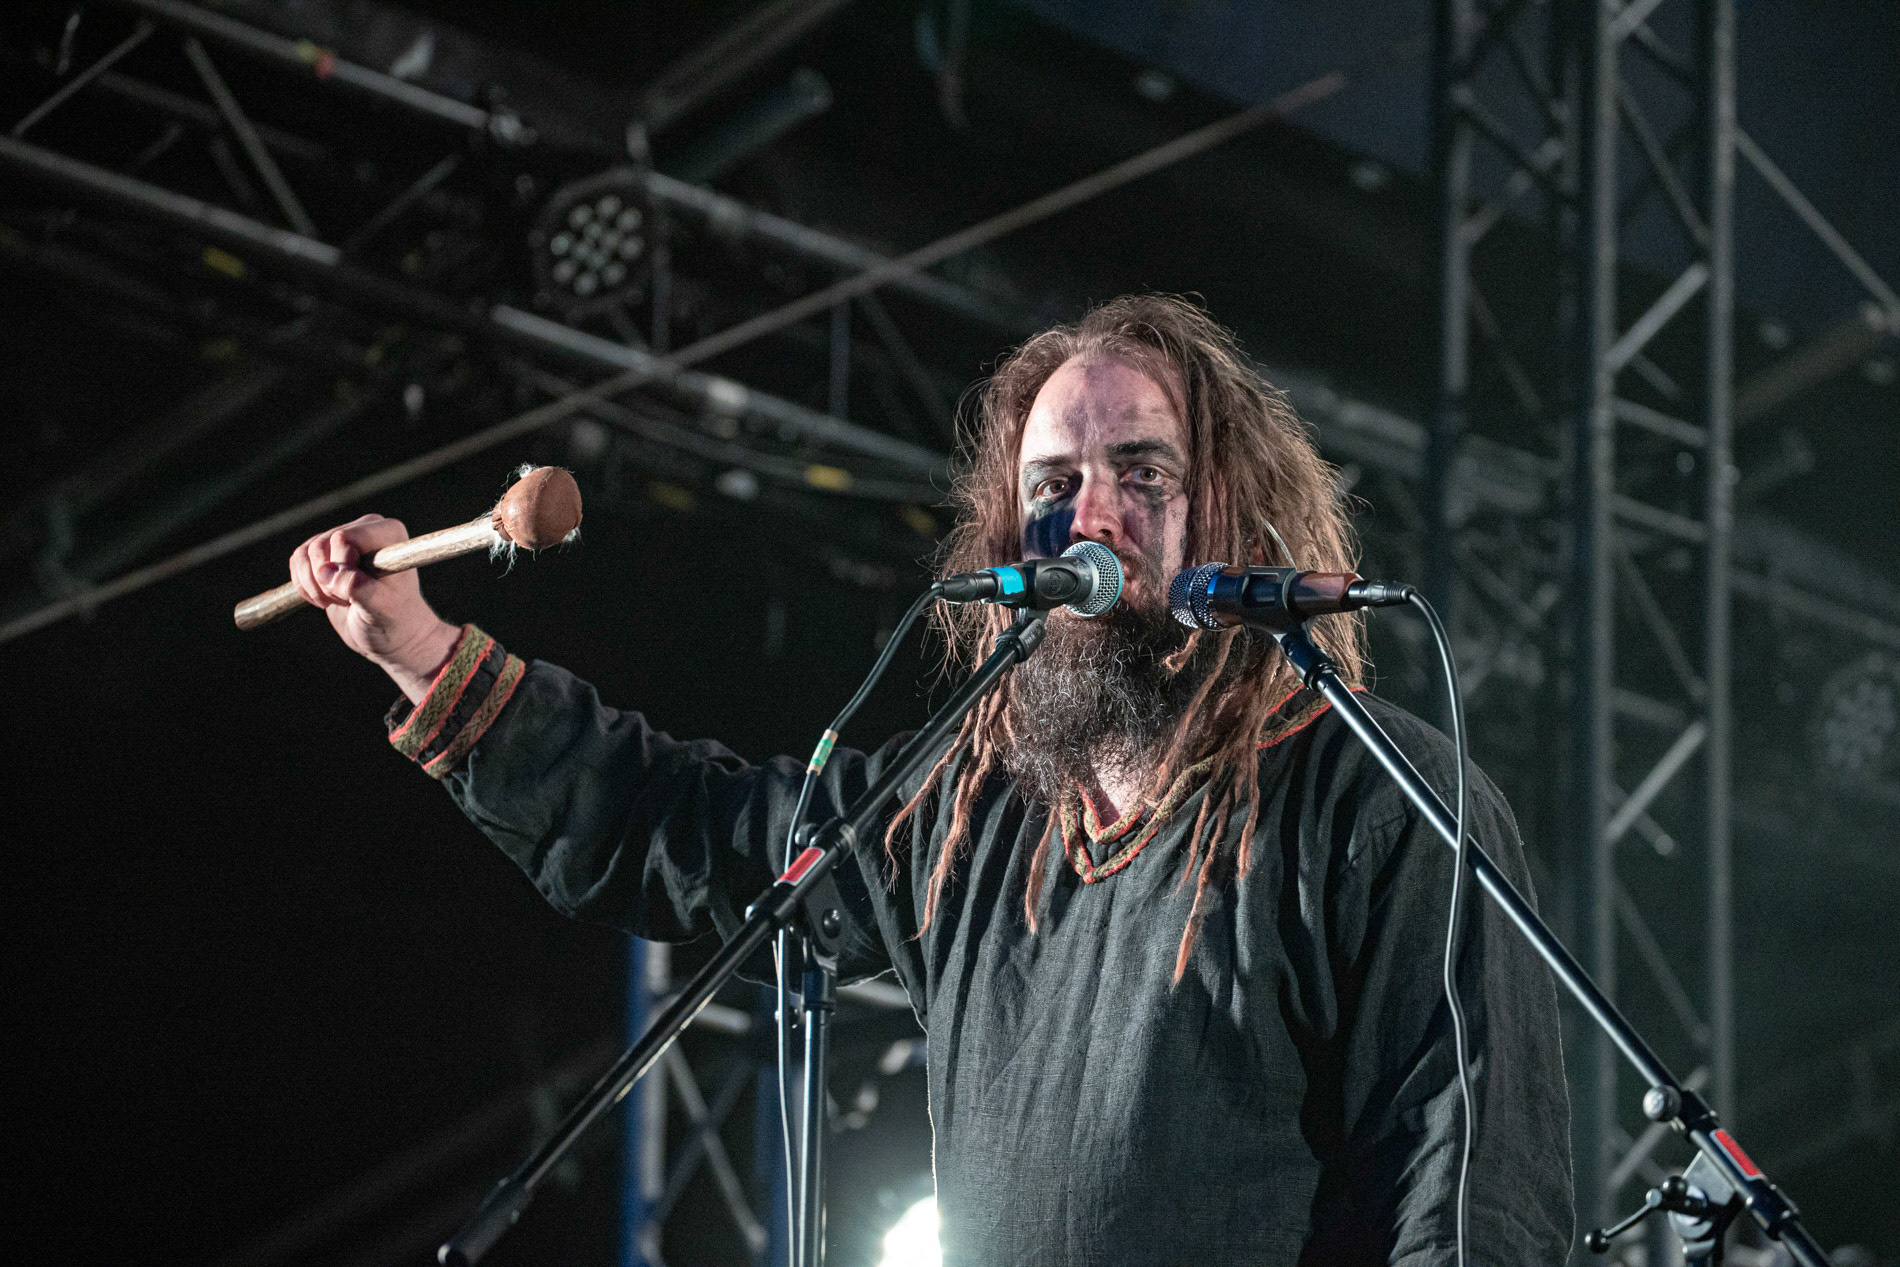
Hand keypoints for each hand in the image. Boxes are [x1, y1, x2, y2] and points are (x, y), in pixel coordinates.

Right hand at [288, 514, 461, 703]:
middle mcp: (366, 528)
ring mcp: (343, 538)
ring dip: (314, 586)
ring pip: (304, 553)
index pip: (345, 538)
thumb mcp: (382, 608)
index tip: (357, 591)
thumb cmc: (394, 620)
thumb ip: (357, 587)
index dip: (341, 566)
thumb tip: (326, 572)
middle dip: (326, 580)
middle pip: (321, 545)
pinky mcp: (325, 553)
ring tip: (340, 601)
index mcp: (389, 533)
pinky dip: (304, 586)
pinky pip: (297, 560)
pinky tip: (326, 598)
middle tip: (349, 600)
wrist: (389, 635)